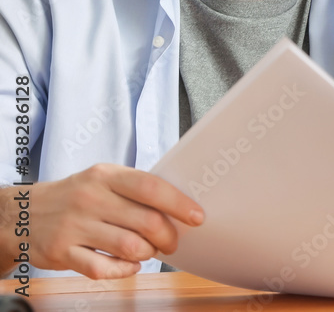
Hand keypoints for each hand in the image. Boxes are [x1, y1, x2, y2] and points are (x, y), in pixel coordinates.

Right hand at [16, 164, 203, 278]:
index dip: (179, 204)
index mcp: (106, 176)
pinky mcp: (62, 252)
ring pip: (129, 246)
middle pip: (146, 221)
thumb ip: (135, 189)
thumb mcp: (102, 179)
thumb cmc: (77, 196)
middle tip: (172, 242)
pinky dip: (124, 270)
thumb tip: (179, 205)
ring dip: (148, 253)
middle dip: (168, 236)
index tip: (196, 217)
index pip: (151, 187)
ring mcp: (74, 226)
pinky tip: (129, 265)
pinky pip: (103, 269)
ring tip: (149, 251)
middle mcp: (90, 198)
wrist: (23, 214)